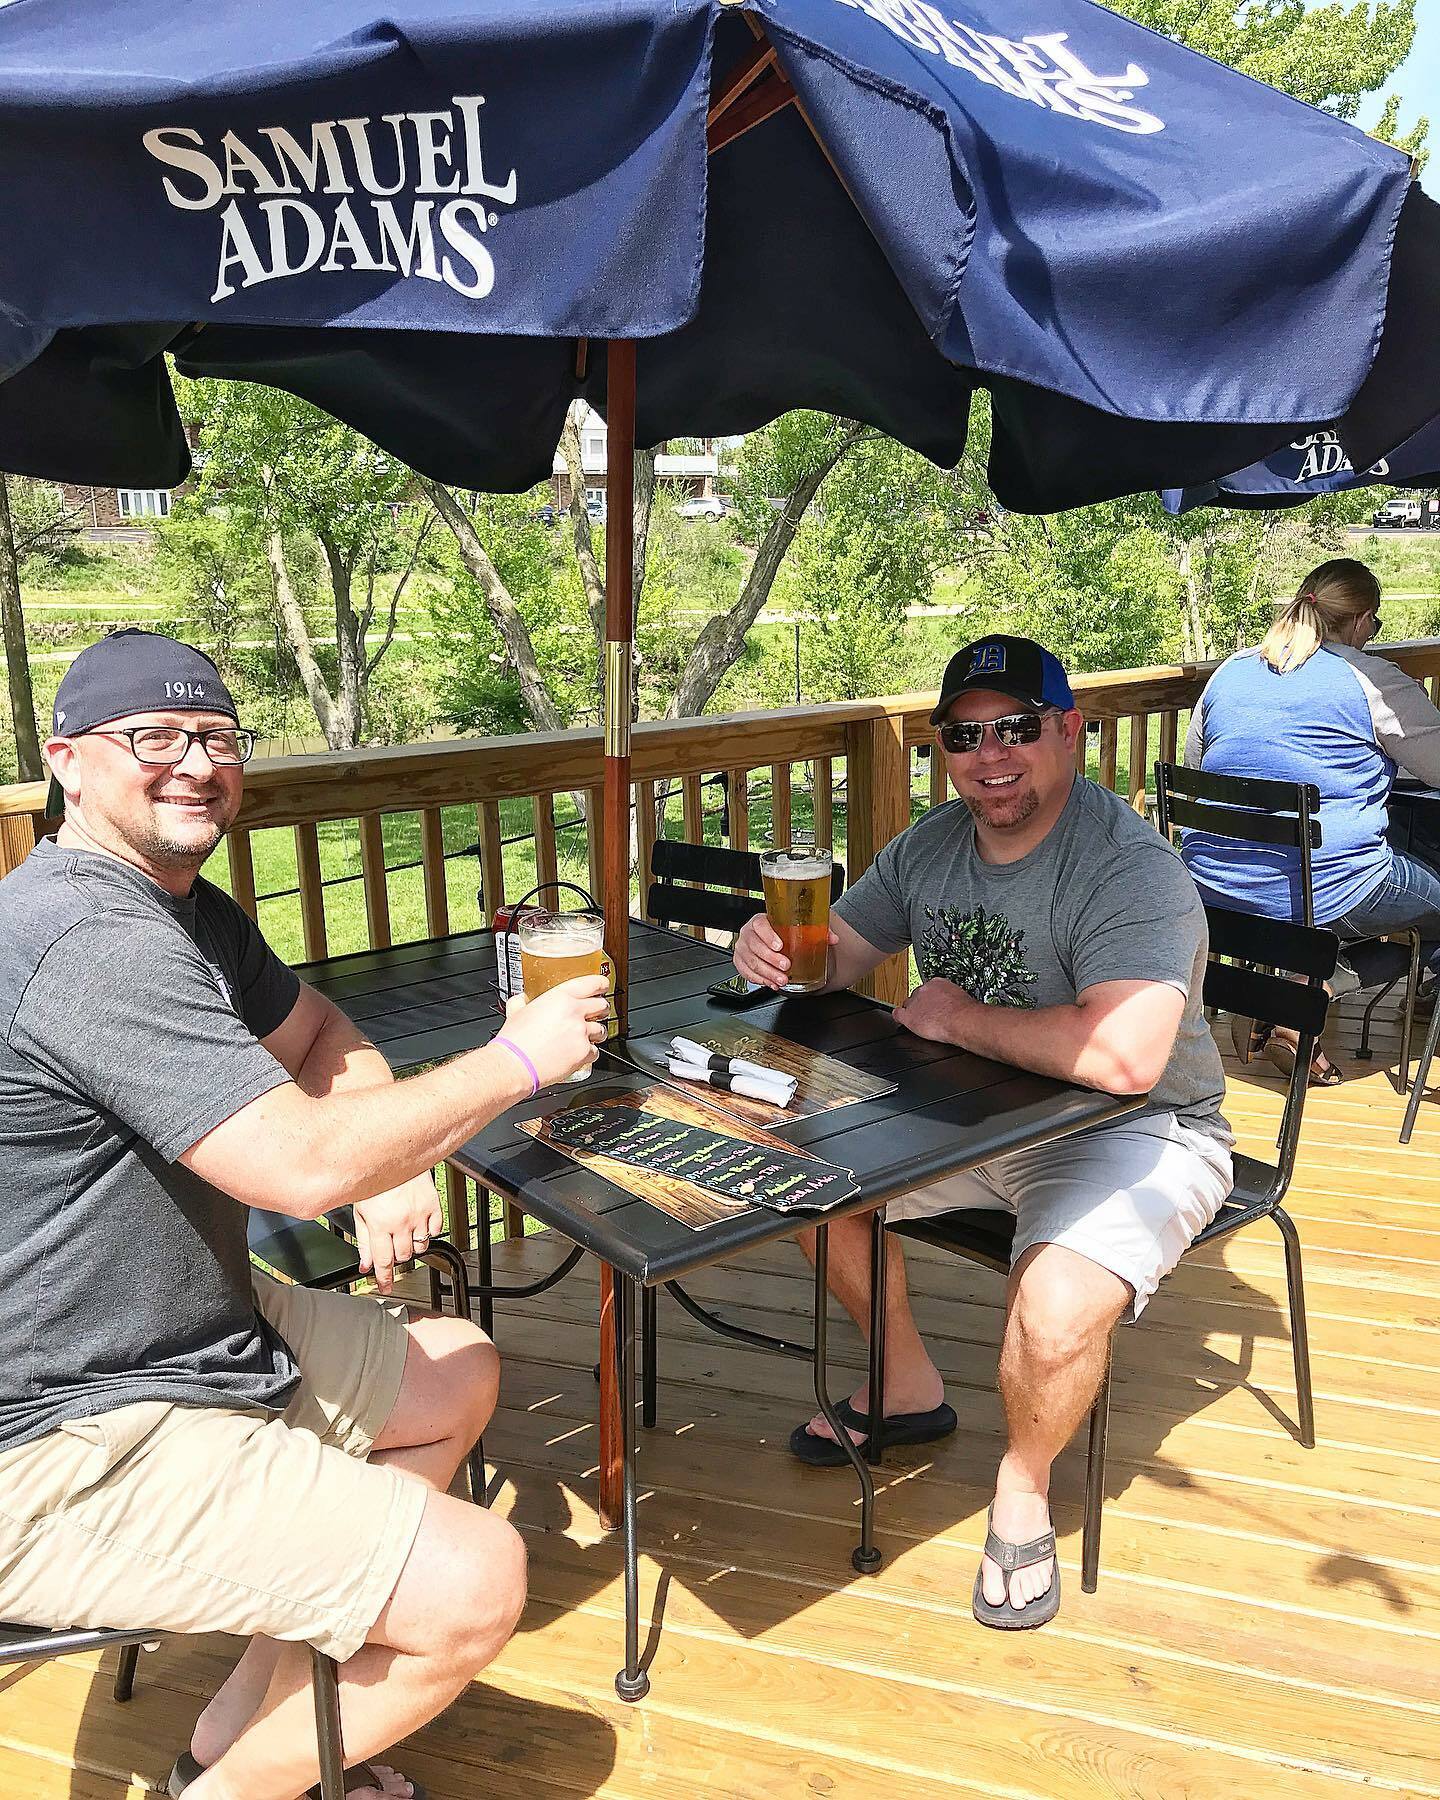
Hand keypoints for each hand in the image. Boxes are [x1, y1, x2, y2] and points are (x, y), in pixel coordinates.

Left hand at [353, 1170, 444, 1293]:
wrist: (392, 1153)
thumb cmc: (373, 1179)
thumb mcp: (360, 1211)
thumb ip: (363, 1241)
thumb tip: (365, 1265)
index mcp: (380, 1224)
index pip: (384, 1261)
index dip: (385, 1279)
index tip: (386, 1288)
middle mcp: (402, 1221)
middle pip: (403, 1257)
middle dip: (396, 1257)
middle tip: (390, 1248)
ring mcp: (420, 1214)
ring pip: (420, 1246)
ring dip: (411, 1246)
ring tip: (403, 1233)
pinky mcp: (434, 1205)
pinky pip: (435, 1230)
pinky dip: (427, 1232)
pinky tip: (417, 1224)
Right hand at [499, 975, 609, 1085]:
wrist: (515, 1065)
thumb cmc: (514, 1041)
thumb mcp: (516, 1011)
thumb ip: (522, 1002)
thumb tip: (521, 999)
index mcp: (560, 997)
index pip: (592, 983)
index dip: (602, 984)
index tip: (604, 986)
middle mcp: (575, 1013)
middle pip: (602, 1006)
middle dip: (601, 1010)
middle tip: (596, 1013)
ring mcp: (581, 1033)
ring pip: (602, 1030)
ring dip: (596, 1033)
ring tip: (585, 1037)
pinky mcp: (584, 1053)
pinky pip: (596, 1051)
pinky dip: (589, 1053)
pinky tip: (578, 1054)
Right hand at [734, 915, 838, 989]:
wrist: (775, 940)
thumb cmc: (785, 932)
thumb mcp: (801, 927)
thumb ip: (817, 930)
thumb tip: (832, 938)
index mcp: (761, 920)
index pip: (759, 924)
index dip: (768, 935)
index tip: (779, 946)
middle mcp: (749, 933)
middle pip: (754, 945)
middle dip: (771, 959)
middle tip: (786, 966)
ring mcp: (743, 948)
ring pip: (751, 961)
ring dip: (767, 973)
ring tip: (782, 979)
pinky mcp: (741, 962)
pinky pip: (746, 972)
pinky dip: (759, 979)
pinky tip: (771, 983)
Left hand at [893, 976, 978, 1045]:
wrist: (961, 1020)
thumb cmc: (965, 1012)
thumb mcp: (961, 998)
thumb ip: (952, 998)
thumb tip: (954, 1005)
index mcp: (937, 983)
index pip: (928, 989)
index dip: (930, 999)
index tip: (933, 1005)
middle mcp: (924, 989)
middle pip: (916, 996)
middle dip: (921, 1005)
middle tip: (928, 1015)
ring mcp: (915, 1002)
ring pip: (908, 1005)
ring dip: (913, 1012)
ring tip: (921, 1021)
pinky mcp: (909, 1015)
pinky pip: (897, 1014)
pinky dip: (899, 1018)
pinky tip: (902, 1022)